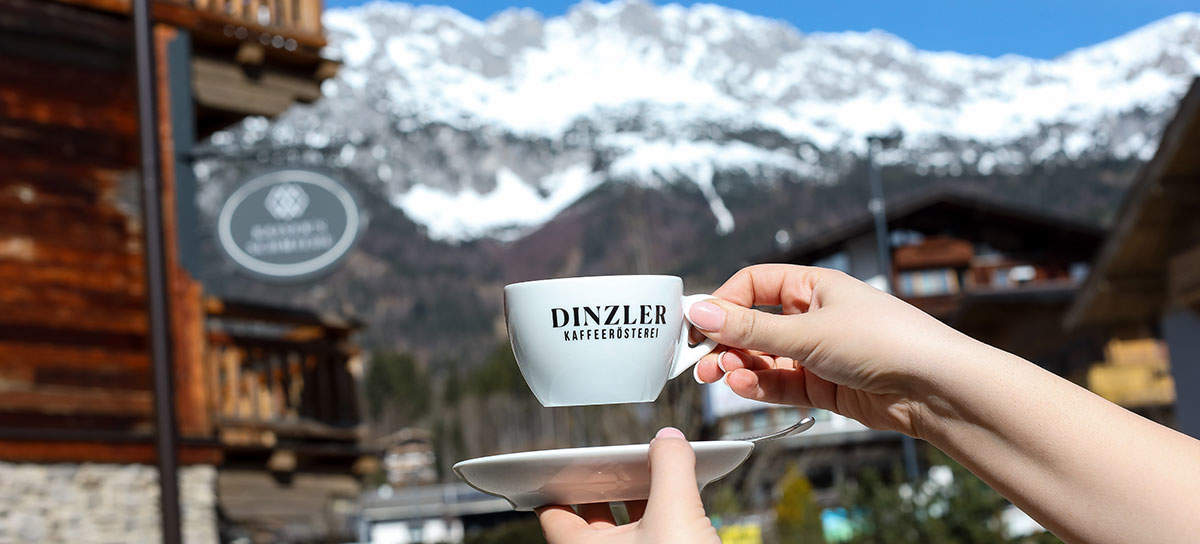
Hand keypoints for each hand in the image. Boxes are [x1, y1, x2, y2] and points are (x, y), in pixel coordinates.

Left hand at [536, 428, 719, 543]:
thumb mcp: (677, 515)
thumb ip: (671, 469)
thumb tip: (669, 440)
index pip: (553, 514)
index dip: (557, 483)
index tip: (561, 461)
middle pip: (591, 517)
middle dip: (606, 484)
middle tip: (618, 456)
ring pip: (626, 528)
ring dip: (639, 497)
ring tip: (655, 469)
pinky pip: (652, 536)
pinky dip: (662, 515)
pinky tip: (681, 498)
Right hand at [690, 264, 981, 436]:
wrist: (934, 388)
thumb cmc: (885, 341)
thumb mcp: (808, 331)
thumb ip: (750, 327)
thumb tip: (702, 312)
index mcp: (813, 285)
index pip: (753, 284)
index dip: (723, 302)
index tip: (698, 324)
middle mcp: (813, 316)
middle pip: (753, 325)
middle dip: (726, 342)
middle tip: (701, 360)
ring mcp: (817, 352)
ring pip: (763, 358)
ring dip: (739, 367)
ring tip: (722, 376)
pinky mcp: (822, 386)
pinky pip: (779, 384)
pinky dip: (758, 387)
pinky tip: (743, 387)